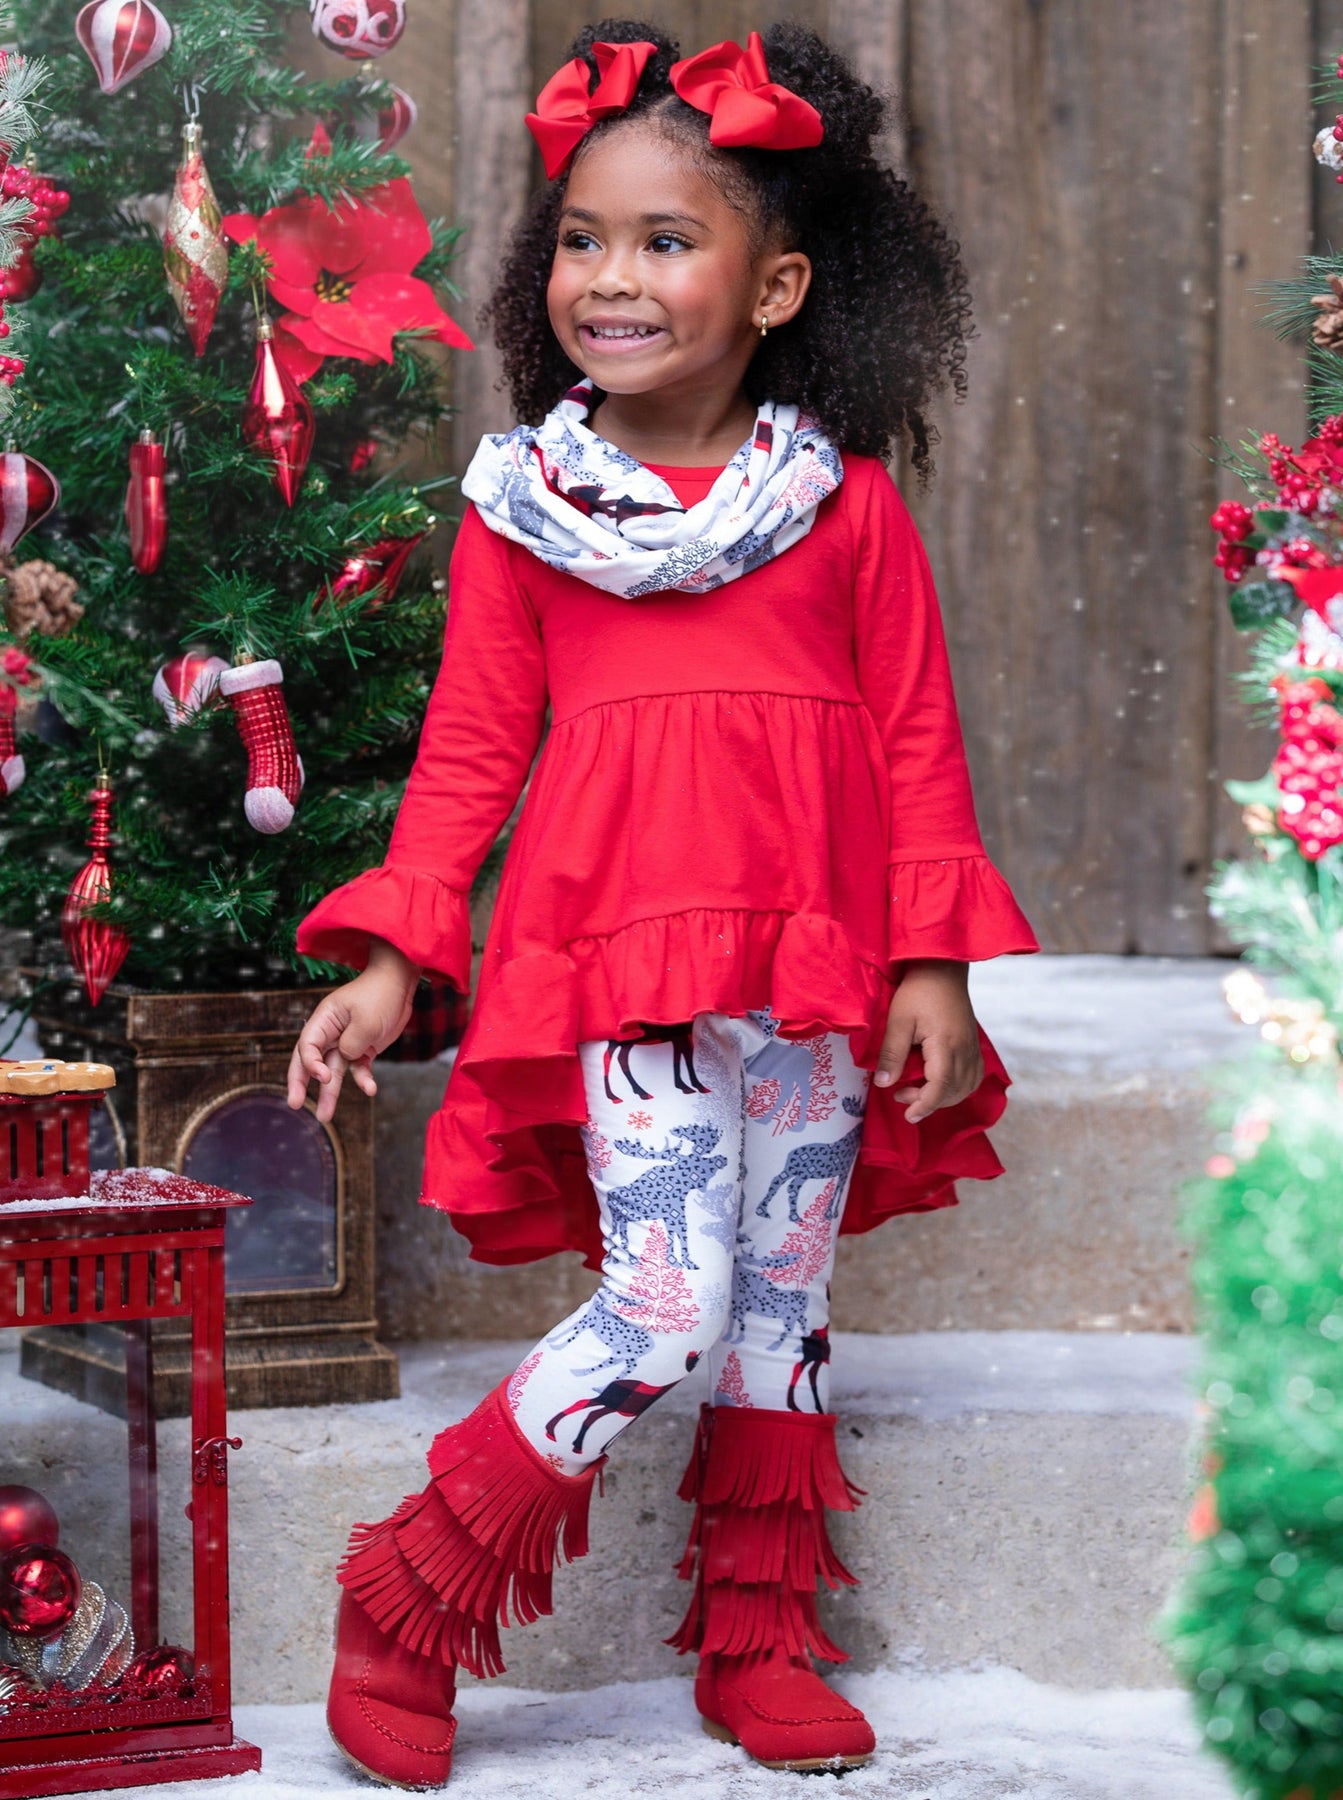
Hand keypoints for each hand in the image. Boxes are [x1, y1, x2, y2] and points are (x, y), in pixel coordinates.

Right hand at [286, 939, 421, 1122]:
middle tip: (294, 1104)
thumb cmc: (379, 996)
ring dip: (330, 1093)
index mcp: (324, 1020)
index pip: (307, 1046)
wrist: (400, 983)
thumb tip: (344, 1059)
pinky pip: (357, 1068)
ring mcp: (346, 1041)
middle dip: (300, 1083)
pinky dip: (362, 1079)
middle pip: (310, 1061)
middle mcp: (330, 1032)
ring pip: (334, 1071)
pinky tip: (370, 1090)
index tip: (323, 1076)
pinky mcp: (362, 1048)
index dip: (310, 1064)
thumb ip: (351, 1045)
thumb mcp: (365, 1022)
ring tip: (324, 1116)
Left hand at [873, 959, 982, 1123]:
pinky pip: (973, 1076)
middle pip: (954, 1091)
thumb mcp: (898, 1020)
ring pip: (965, 1087)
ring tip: (917, 1090)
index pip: (941, 1087)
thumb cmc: (917, 992)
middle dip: (928, 1102)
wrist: (942, 969)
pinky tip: (940, 1083)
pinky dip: (958, 1088)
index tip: (908, 1115)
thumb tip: (883, 1084)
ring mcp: (972, 1048)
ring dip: (943, 1097)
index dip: (925, 1105)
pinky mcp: (973, 1045)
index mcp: (946, 1045)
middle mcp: (965, 1050)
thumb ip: (892, 1053)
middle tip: (901, 1095)